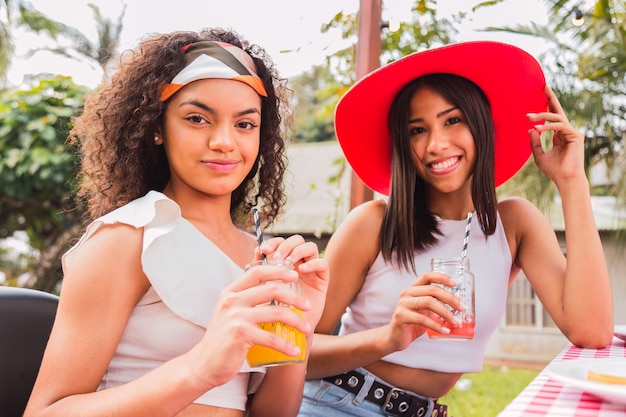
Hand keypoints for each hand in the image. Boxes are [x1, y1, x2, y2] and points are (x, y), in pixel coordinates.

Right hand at [188, 259, 310, 387]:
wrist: (204, 364)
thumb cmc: (222, 339)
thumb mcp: (229, 312)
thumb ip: (245, 300)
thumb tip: (272, 290)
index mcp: (230, 292)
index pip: (257, 272)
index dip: (278, 271)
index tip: (294, 275)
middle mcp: (232, 301)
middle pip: (271, 289)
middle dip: (295, 297)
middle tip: (307, 305)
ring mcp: (236, 317)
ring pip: (276, 312)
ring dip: (296, 321)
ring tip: (307, 328)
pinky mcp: (241, 335)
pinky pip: (271, 337)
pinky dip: (286, 345)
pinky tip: (295, 350)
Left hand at [257, 235, 329, 332]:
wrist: (287, 332)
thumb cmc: (274, 310)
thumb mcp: (264, 288)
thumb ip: (261, 271)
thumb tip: (256, 252)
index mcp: (284, 262)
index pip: (281, 243)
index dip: (273, 242)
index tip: (263, 250)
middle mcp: (299, 263)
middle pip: (296, 240)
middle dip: (285, 245)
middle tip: (276, 257)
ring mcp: (311, 270)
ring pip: (310, 247)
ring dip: (297, 251)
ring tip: (288, 262)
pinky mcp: (322, 280)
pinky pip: (323, 263)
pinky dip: (313, 263)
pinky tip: (302, 270)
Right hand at [385, 271, 462, 350]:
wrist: (395, 338)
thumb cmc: (412, 323)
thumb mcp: (425, 311)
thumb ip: (436, 306)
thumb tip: (459, 307)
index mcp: (413, 289)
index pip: (427, 276)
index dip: (442, 277)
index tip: (456, 283)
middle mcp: (407, 293)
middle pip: (432, 290)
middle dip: (450, 298)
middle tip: (462, 308)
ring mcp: (403, 304)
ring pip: (429, 302)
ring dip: (446, 313)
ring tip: (456, 321)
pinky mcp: (401, 316)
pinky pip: (423, 319)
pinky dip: (437, 326)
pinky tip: (445, 331)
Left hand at [527, 86, 585, 184]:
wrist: (565, 180)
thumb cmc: (553, 170)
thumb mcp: (539, 156)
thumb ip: (535, 143)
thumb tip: (530, 130)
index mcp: (559, 135)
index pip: (552, 117)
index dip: (546, 107)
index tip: (538, 95)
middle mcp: (567, 131)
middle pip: (558, 110)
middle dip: (551, 98)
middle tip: (543, 86)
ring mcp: (572, 133)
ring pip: (557, 117)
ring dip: (542, 115)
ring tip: (529, 116)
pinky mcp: (576, 136)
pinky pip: (561, 126)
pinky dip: (548, 127)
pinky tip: (538, 128)